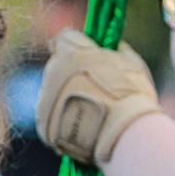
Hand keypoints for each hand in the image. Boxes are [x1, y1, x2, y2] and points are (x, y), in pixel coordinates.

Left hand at [36, 31, 159, 165]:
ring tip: (90, 113)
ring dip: (65, 97)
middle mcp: (52, 72)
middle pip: (57, 66)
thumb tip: (113, 44)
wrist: (123, 136)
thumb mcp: (131, 63)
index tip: (84, 54)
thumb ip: (116, 50)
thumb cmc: (132, 96)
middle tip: (93, 89)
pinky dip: (62, 120)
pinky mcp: (42, 124)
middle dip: (71, 74)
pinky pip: (50, 116)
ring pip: (52, 92)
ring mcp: (45, 99)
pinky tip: (82, 127)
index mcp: (72, 53)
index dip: (75, 45)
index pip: (64, 38)